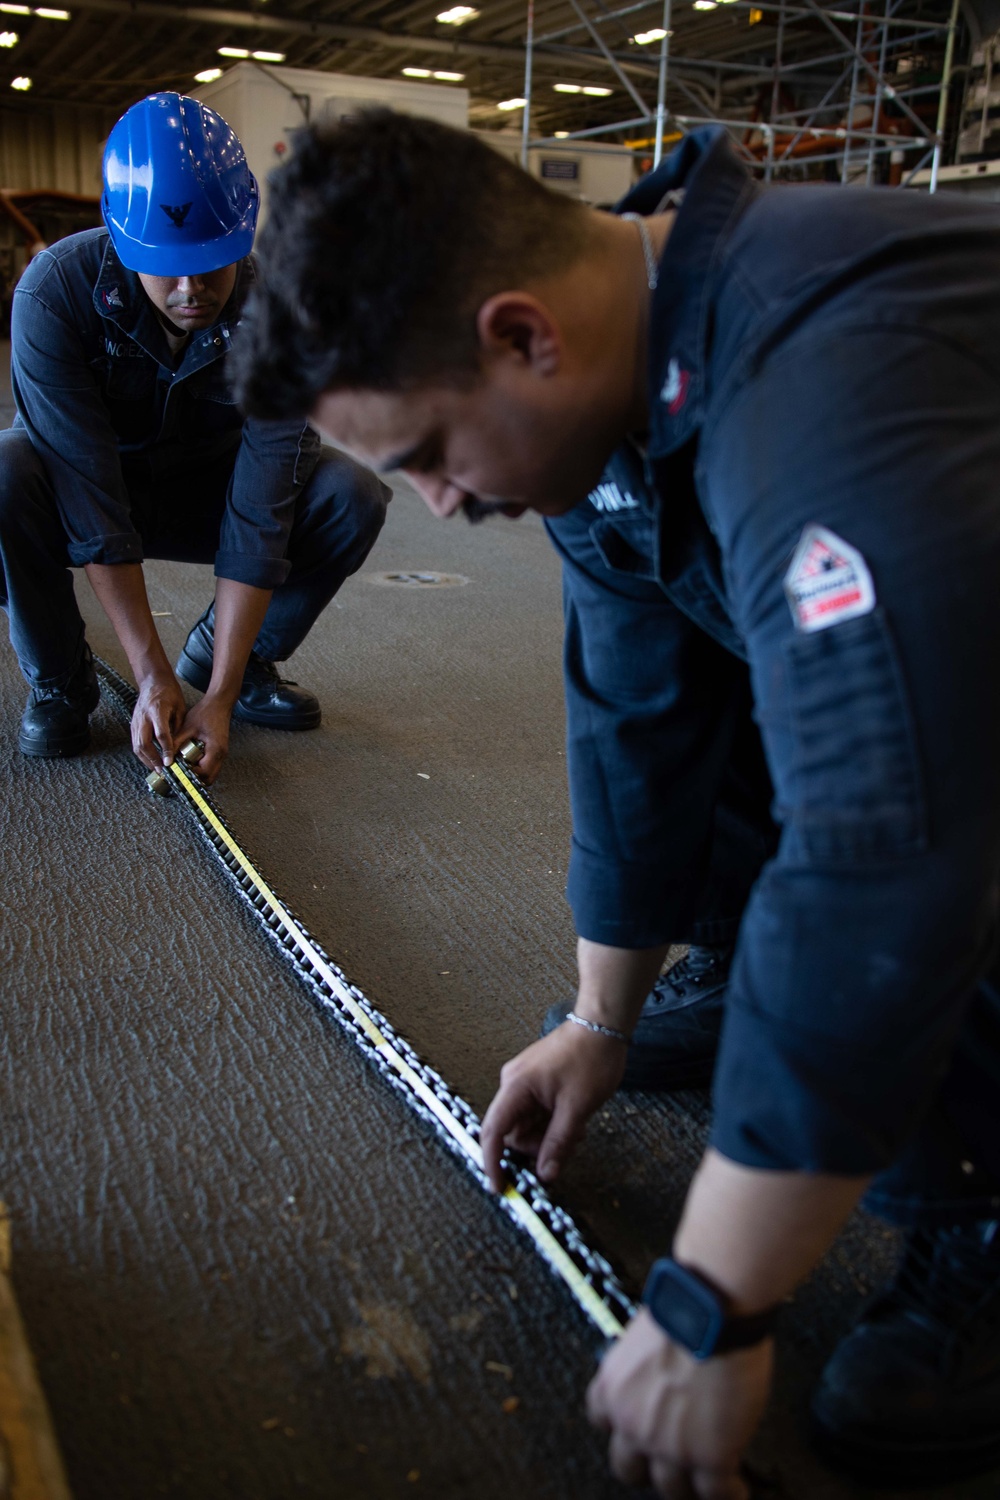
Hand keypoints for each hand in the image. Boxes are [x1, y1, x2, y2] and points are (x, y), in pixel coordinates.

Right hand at [132, 671, 188, 770]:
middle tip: (163, 770)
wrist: (152, 680)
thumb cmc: (169, 693)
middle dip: (153, 760)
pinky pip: (135, 742)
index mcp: (157, 710)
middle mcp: (143, 717)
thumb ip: (178, 726)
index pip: (161, 734)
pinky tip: (150, 760)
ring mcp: (136, 721)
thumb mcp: (180, 707)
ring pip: (137, 745)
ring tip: (157, 769)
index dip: (165, 749)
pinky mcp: (133, 724)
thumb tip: (180, 746)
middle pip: (144, 743)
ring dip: (146, 759)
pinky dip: (142, 754)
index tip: (170, 762)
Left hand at [174, 693, 232, 785]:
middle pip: (209, 779)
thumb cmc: (205, 713)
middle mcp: (221, 755)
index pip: (204, 772)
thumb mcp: (187, 727)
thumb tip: (167, 756)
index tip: (178, 771)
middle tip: (181, 773)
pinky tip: (191, 760)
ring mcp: (222, 754)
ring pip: (211, 774)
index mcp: (215, 749)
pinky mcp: (219, 751)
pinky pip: (211, 767)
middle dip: (195, 779)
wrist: (219, 703)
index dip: (190, 775)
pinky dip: (201, 768)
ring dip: (198, 774)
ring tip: (184, 768)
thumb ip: (176, 743)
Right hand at [479, 1023, 626, 1190]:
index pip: (493, 1131)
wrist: (603, 1026)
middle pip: (512, 1132)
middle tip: (565, 1151)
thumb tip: (545, 1174)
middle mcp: (514, 1084)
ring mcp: (525, 1083)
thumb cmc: (590, 1059)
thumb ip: (558, 1143)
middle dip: (536, 1148)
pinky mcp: (536, 1083)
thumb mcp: (577, 1108)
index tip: (500, 1187)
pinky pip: (536, 1114)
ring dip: (548, 1137)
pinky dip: (552, 1124)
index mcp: (516, 1087)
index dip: (492, 1162)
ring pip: (527, 1125)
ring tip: (577, 1132)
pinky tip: (574, 1122)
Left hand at [587, 1309, 772, 1498]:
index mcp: (614, 1386)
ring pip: (671, 1488)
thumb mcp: (645, 1335)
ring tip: (705, 1484)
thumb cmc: (685, 1304)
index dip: (622, 1426)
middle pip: (628, 1467)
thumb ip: (647, 1365)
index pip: (602, 1419)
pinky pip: (715, 1492)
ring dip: (688, 1485)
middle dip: (647, 1467)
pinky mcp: (710, 1456)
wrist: (713, 1308)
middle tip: (666, 1463)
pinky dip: (727, 1493)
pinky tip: (735, 1488)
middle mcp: (633, 1421)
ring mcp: (670, 1445)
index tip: (636, 1429)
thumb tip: (664, 1367)